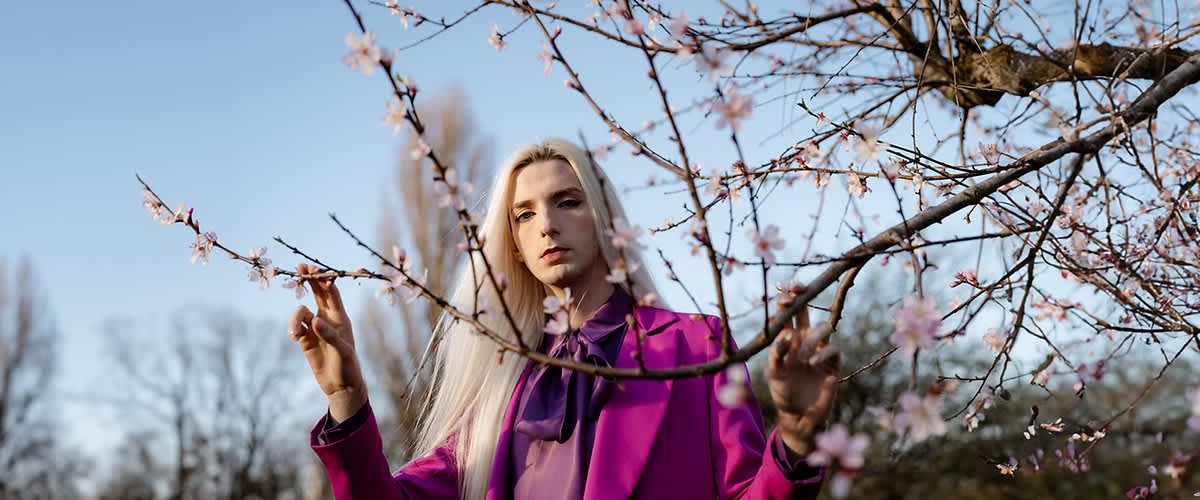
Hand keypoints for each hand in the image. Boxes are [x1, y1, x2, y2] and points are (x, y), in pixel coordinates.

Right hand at [288, 263, 366, 422]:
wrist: (341, 386)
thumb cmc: (348, 367)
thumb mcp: (342, 351)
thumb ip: (329, 335)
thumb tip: (315, 320)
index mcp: (340, 318)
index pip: (331, 293)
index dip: (323, 279)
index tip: (313, 268)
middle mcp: (327, 320)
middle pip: (316, 294)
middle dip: (309, 280)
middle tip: (299, 267)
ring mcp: (315, 329)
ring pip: (301, 312)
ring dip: (295, 319)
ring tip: (294, 334)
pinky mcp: (305, 340)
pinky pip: (296, 327)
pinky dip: (293, 329)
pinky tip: (295, 337)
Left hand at [766, 287, 839, 456]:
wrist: (799, 416)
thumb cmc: (783, 393)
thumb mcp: (774, 373)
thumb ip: (777, 353)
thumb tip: (786, 334)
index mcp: (788, 338)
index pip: (789, 312)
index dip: (788, 298)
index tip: (785, 293)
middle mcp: (805, 339)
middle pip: (807, 310)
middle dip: (804, 296)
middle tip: (798, 291)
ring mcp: (820, 350)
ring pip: (825, 327)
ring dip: (812, 337)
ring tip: (801, 357)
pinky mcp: (833, 363)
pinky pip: (833, 348)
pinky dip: (823, 352)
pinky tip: (813, 363)